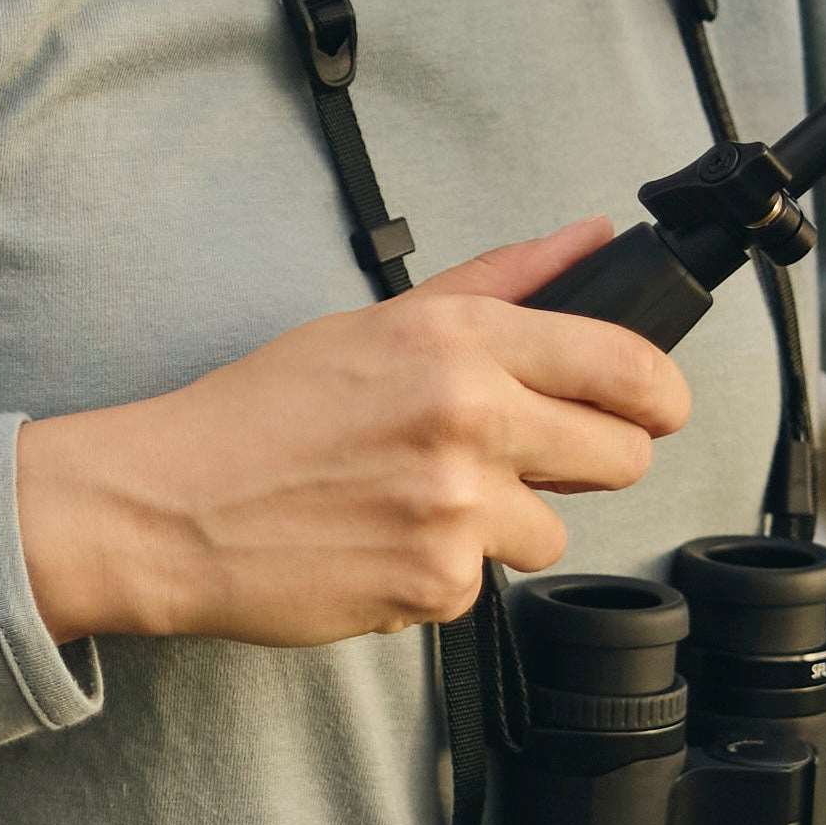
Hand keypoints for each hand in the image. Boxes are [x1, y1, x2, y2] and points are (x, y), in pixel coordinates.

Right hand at [16, 217, 695, 650]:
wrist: (167, 506)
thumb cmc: (259, 411)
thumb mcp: (376, 324)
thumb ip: (499, 283)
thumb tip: (588, 240)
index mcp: (458, 340)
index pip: (625, 364)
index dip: (659, 393)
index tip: (654, 407)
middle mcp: (468, 417)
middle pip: (621, 456)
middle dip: (589, 461)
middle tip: (526, 460)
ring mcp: (456, 507)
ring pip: (552, 530)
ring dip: (504, 524)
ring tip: (417, 501)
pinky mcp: (436, 584)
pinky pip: (484, 583)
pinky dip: (441, 571)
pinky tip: (380, 541)